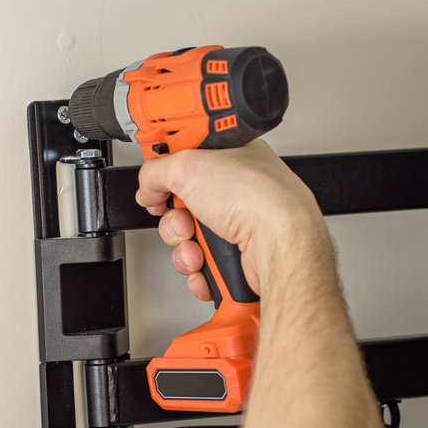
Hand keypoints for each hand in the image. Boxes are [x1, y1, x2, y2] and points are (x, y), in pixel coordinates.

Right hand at [136, 141, 328, 300]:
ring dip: (185, 248)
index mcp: (231, 158)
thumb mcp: (187, 166)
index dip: (167, 171)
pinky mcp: (238, 256)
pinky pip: (202, 265)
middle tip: (185, 218)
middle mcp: (237, 190)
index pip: (187, 160)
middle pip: (182, 205)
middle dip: (175, 219)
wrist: (280, 244)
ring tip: (199, 245)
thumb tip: (147, 187)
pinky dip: (199, 269)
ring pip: (189, 239)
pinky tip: (207, 263)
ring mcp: (239, 224)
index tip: (155, 179)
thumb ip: (155, 172)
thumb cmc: (256, 198)